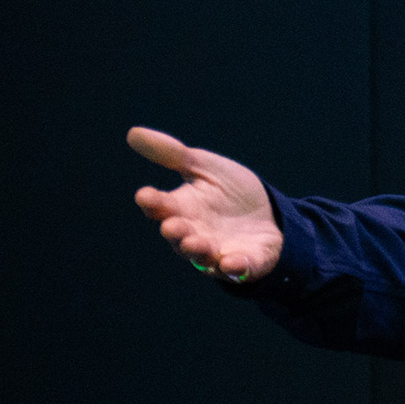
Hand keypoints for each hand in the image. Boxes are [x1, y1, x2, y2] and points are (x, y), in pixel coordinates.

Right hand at [129, 127, 282, 282]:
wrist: (270, 212)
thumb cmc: (229, 192)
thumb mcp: (204, 167)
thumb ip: (173, 155)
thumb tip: (134, 134)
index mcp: (181, 209)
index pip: (160, 207)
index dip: (152, 202)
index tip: (146, 196)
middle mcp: (195, 234)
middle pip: (179, 236)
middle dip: (176, 232)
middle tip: (172, 225)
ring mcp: (219, 252)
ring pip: (203, 257)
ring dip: (198, 251)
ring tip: (195, 243)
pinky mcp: (247, 263)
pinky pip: (239, 269)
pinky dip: (234, 267)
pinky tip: (232, 262)